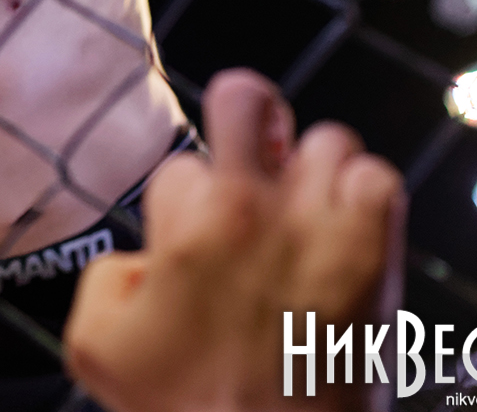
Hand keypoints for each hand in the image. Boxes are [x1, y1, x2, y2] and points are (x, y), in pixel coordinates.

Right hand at [64, 69, 405, 411]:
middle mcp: (257, 209)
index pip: (179, 168)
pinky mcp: (375, 254)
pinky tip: (345, 227)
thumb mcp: (98, 344)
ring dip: (311, 172)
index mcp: (189, 224)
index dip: (181, 207)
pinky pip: (378, 179)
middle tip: (248, 142)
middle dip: (241, 110)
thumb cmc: (187, 407)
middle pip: (246, 96)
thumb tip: (144, 259)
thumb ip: (104, 278)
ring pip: (325, 140)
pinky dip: (364, 196)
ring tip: (303, 210)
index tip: (193, 241)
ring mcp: (323, 226)